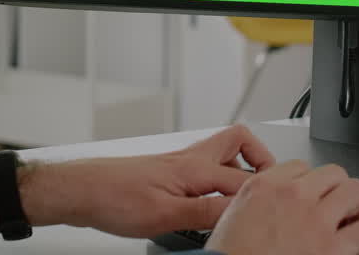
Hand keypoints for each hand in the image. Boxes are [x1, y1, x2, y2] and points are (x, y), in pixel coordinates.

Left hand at [19, 124, 275, 237]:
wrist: (83, 191)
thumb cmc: (115, 198)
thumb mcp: (165, 215)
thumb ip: (205, 213)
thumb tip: (239, 214)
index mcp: (195, 167)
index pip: (245, 177)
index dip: (265, 193)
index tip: (275, 209)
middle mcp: (191, 160)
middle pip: (240, 143)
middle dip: (261, 161)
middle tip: (269, 187)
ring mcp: (181, 165)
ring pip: (222, 154)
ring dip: (239, 168)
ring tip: (246, 195)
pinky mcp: (170, 174)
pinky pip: (206, 169)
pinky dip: (218, 180)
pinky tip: (212, 203)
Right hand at [204, 161, 358, 254]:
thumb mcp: (232, 218)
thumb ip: (257, 204)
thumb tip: (274, 210)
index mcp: (263, 186)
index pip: (299, 167)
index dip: (310, 183)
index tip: (315, 195)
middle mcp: (291, 195)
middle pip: (332, 173)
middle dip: (338, 188)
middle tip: (341, 205)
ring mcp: (314, 219)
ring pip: (354, 192)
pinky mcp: (331, 248)